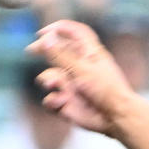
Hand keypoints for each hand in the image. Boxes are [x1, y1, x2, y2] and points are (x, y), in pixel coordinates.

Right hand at [28, 20, 134, 135]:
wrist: (117, 118)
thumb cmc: (106, 90)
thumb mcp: (82, 69)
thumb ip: (62, 55)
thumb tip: (46, 39)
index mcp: (88, 55)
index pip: (74, 34)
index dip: (60, 29)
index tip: (44, 32)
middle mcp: (79, 68)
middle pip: (56, 53)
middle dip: (42, 51)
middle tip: (31, 51)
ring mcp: (72, 86)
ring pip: (49, 78)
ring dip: (48, 80)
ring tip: (55, 85)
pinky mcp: (68, 105)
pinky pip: (51, 100)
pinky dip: (53, 101)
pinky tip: (62, 102)